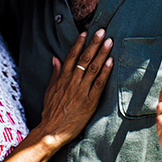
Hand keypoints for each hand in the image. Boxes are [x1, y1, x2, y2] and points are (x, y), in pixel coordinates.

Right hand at [36, 29, 113, 146]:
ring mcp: (81, 91)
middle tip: (102, 31)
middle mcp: (72, 82)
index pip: (71, 56)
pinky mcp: (90, 101)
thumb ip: (55, 73)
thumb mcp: (50, 90)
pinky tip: (111, 62)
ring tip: (109, 42)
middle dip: (94, 43)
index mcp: (62, 78)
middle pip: (84, 59)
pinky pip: (99, 84)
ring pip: (93, 68)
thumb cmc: (51, 111)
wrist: (52, 130)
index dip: (79, 43)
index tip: (85, 32)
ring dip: (102, 54)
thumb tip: (55, 58)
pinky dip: (105, 72)